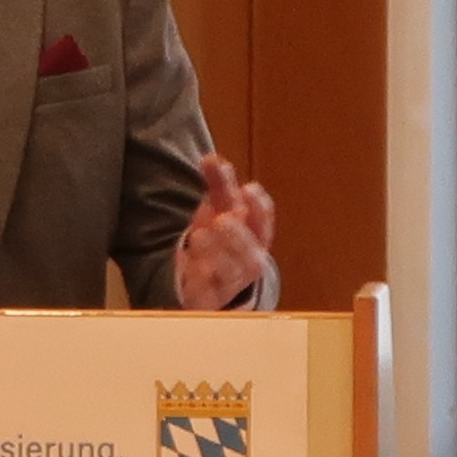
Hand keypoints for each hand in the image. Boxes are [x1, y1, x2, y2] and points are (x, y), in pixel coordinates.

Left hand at [176, 156, 276, 311]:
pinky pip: (207, 293)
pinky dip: (200, 278)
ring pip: (230, 275)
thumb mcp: (219, 210)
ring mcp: (229, 284)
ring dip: (219, 255)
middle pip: (250, 254)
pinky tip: (191, 263)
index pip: (264, 224)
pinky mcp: (207, 299)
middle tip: (222, 219)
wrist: (207, 283)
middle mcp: (248, 262)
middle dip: (238, 236)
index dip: (260, 208)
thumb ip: (218, 184)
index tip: (249, 189)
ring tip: (202, 235)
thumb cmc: (220, 240)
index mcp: (255, 238)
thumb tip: (211, 157)